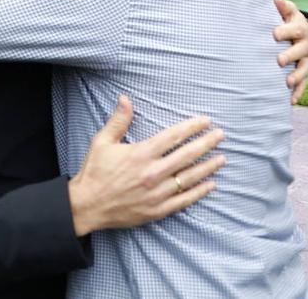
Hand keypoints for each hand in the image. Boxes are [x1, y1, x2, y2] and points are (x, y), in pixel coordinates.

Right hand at [68, 95, 224, 236]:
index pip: (173, 136)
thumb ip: (118, 120)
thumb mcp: (102, 141)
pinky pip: (183, 200)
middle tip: (221, 135)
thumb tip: (125, 98)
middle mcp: (152, 173)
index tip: (205, 121)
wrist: (86, 206)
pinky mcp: (157, 210)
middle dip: (206, 143)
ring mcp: (156, 193)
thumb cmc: (94, 172)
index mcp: (141, 154)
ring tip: (221, 158)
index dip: (192, 127)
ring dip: (208, 167)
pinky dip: (199, 192)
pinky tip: (211, 185)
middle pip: (187, 155)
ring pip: (189, 177)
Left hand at [272, 0, 307, 103]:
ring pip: (304, 69)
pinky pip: (303, 84)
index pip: (293, 29)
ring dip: (297, 76)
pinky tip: (290, 101)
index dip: (284, 31)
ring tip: (288, 82)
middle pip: (300, 51)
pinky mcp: (304, 72)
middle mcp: (305, 45)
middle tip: (279, 60)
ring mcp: (306, 60)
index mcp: (299, 29)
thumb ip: (283, 7)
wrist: (304, 33)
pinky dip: (298, 92)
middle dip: (290, 55)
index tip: (274, 34)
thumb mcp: (288, 12)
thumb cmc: (289, 22)